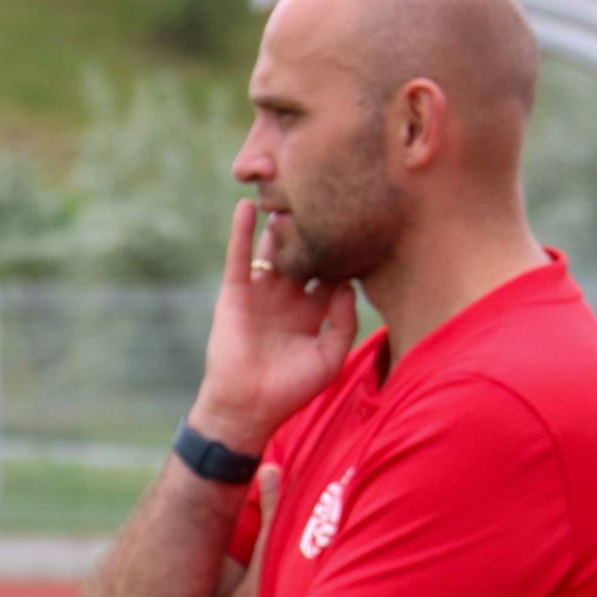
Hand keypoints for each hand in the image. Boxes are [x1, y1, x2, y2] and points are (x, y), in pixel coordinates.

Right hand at [188, 201, 357, 453]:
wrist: (248, 406)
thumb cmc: (292, 389)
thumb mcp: (329, 358)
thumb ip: (344, 323)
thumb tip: (349, 285)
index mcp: (313, 311)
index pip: (332, 272)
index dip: (344, 253)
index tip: (361, 225)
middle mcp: (288, 296)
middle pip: (303, 253)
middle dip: (312, 229)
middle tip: (327, 197)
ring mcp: (261, 292)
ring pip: (272, 249)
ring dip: (279, 223)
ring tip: (288, 190)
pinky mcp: (236, 293)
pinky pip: (239, 256)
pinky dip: (241, 231)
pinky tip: (247, 206)